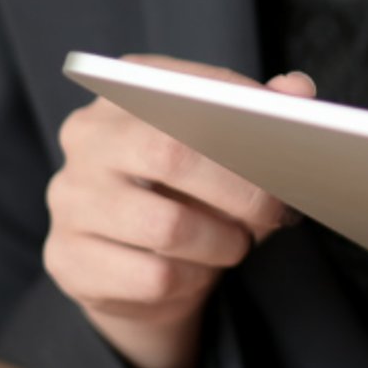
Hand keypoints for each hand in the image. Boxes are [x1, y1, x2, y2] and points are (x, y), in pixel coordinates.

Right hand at [45, 56, 314, 367]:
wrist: (136, 272)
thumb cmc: (188, 198)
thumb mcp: (225, 154)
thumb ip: (260, 116)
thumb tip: (298, 89)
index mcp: (122, 94)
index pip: (183, 88)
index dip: (243, 112)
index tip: (287, 140)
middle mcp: (86, 139)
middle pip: (171, 155)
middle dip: (241, 188)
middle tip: (277, 210)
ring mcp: (70, 200)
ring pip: (167, 227)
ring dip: (221, 243)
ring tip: (236, 245)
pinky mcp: (69, 259)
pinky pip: (153, 277)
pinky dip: (193, 279)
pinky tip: (198, 273)